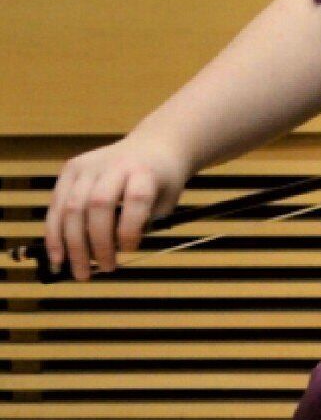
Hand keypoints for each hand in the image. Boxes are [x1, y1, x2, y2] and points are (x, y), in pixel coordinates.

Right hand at [45, 131, 192, 279]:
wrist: (151, 147)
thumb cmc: (161, 181)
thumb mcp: (166, 202)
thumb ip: (145, 224)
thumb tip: (114, 251)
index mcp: (144, 171)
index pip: (136, 198)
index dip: (130, 228)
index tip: (129, 250)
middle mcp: (114, 165)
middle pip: (98, 204)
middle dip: (98, 244)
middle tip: (105, 270)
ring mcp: (88, 166)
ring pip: (72, 207)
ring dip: (73, 245)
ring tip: (81, 272)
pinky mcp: (70, 169)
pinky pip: (57, 204)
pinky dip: (55, 234)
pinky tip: (58, 256)